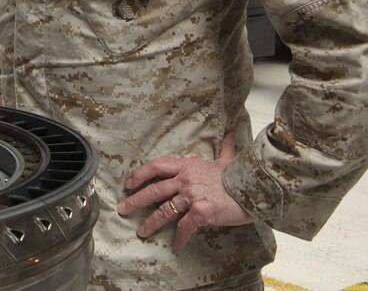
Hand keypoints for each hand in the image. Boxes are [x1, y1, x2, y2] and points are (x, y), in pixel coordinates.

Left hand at [116, 132, 253, 249]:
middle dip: (135, 201)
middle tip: (122, 209)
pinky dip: (179, 237)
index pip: (156, 166)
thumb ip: (225, 148)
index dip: (140, 174)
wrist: (256, 187)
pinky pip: (184, 227)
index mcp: (187, 165)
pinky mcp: (201, 212)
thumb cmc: (240, 175)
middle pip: (153, 190)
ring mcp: (191, 196)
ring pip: (164, 211)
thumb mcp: (228, 159)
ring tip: (141, 232)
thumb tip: (231, 134)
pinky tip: (175, 246)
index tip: (129, 183)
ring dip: (151, 223)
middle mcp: (185, 179)